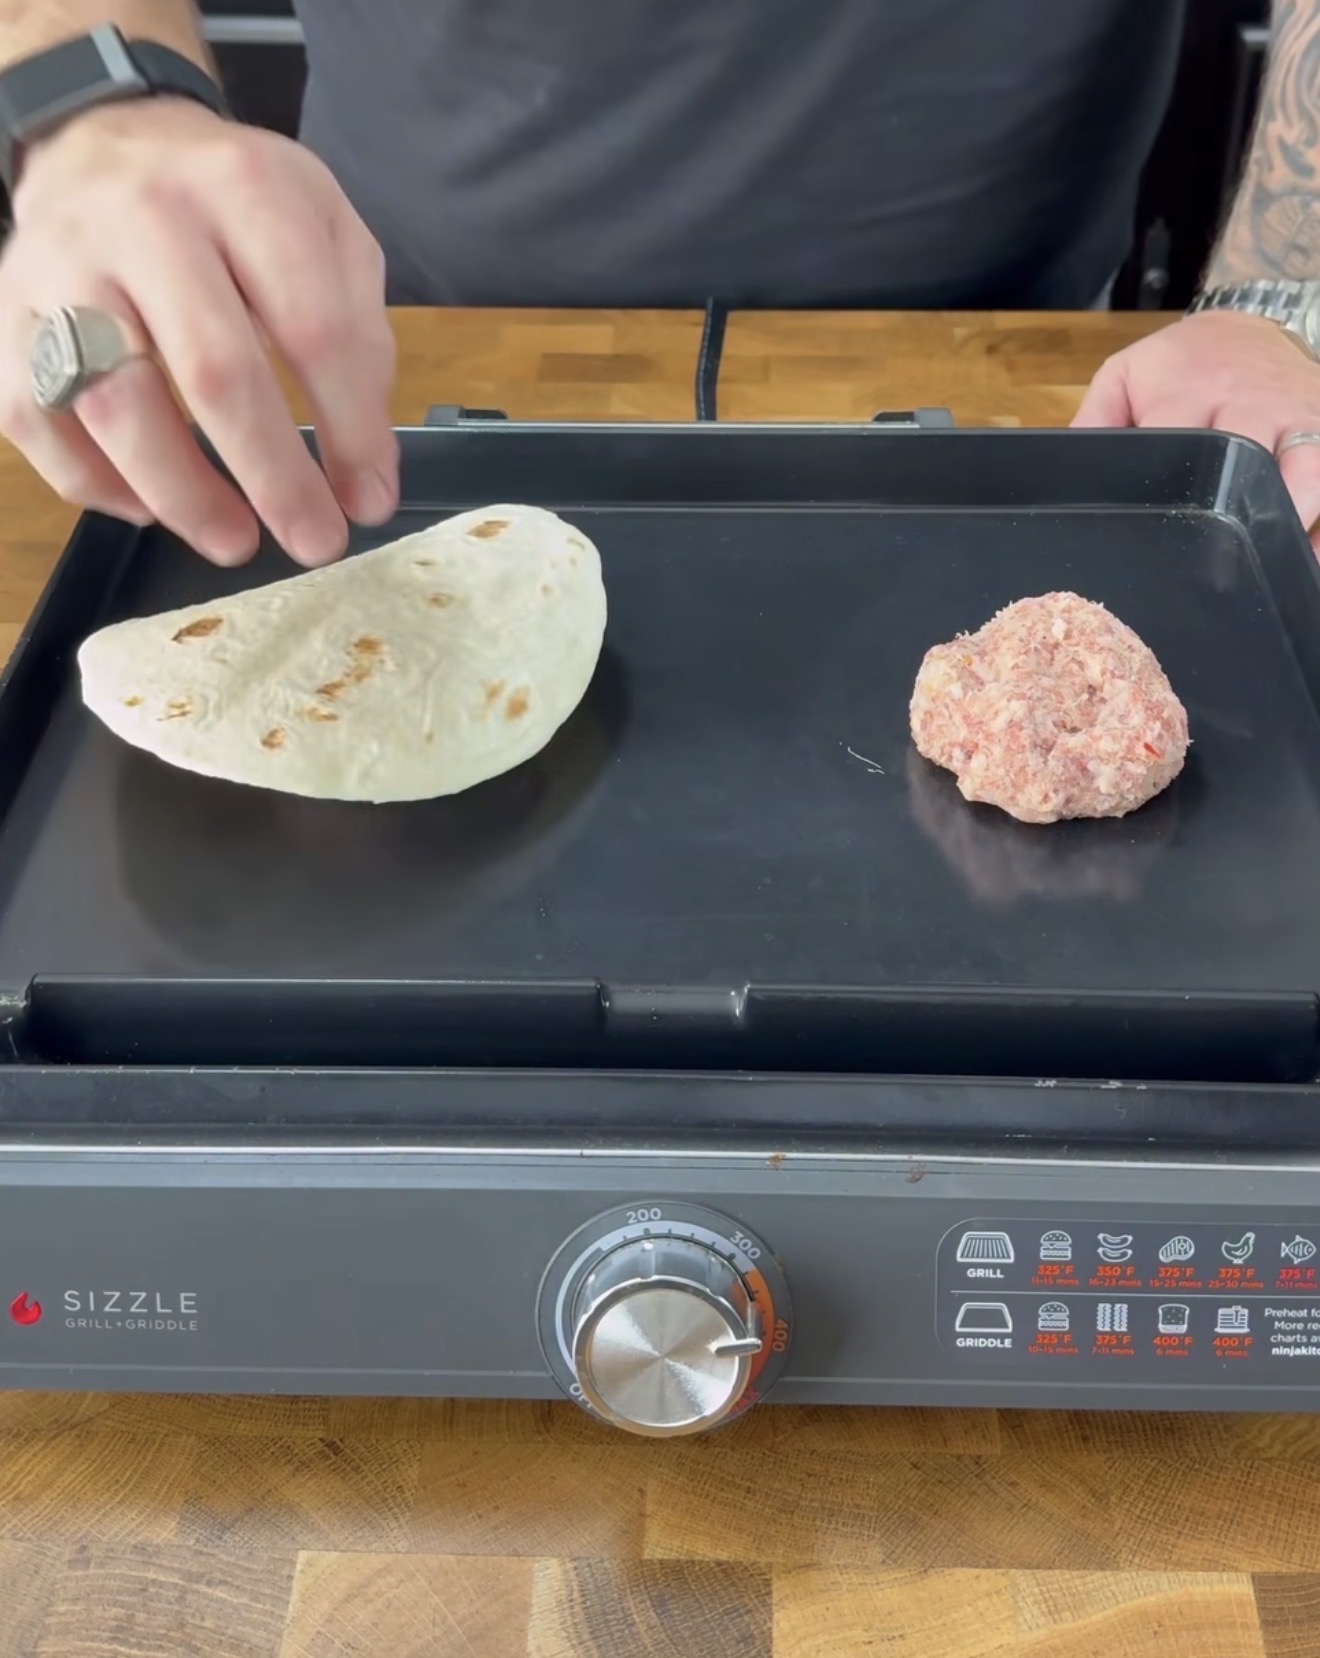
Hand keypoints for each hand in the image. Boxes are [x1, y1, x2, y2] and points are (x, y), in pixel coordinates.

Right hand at [0, 99, 398, 565]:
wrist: (103, 140)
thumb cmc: (230, 205)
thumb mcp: (323, 229)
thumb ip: (360, 334)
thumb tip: (365, 469)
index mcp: (242, 189)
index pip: (311, 326)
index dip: (350, 427)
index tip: (370, 497)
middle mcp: (144, 220)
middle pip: (213, 371)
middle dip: (274, 476)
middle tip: (315, 541)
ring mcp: (62, 267)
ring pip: (115, 405)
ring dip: (183, 495)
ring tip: (235, 541)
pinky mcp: (8, 315)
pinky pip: (36, 420)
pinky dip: (93, 482)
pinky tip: (148, 508)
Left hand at [1073, 309, 1319, 553]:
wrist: (1251, 323)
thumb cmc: (1181, 364)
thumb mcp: (1125, 378)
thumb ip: (1094, 426)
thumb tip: (1066, 481)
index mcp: (1189, 390)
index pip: (1179, 447)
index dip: (1170, 494)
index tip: (1158, 536)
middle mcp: (1249, 402)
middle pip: (1244, 465)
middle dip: (1230, 516)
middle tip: (1211, 565)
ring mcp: (1298, 416)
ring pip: (1305, 472)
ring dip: (1289, 520)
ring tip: (1267, 562)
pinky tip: (1307, 555)